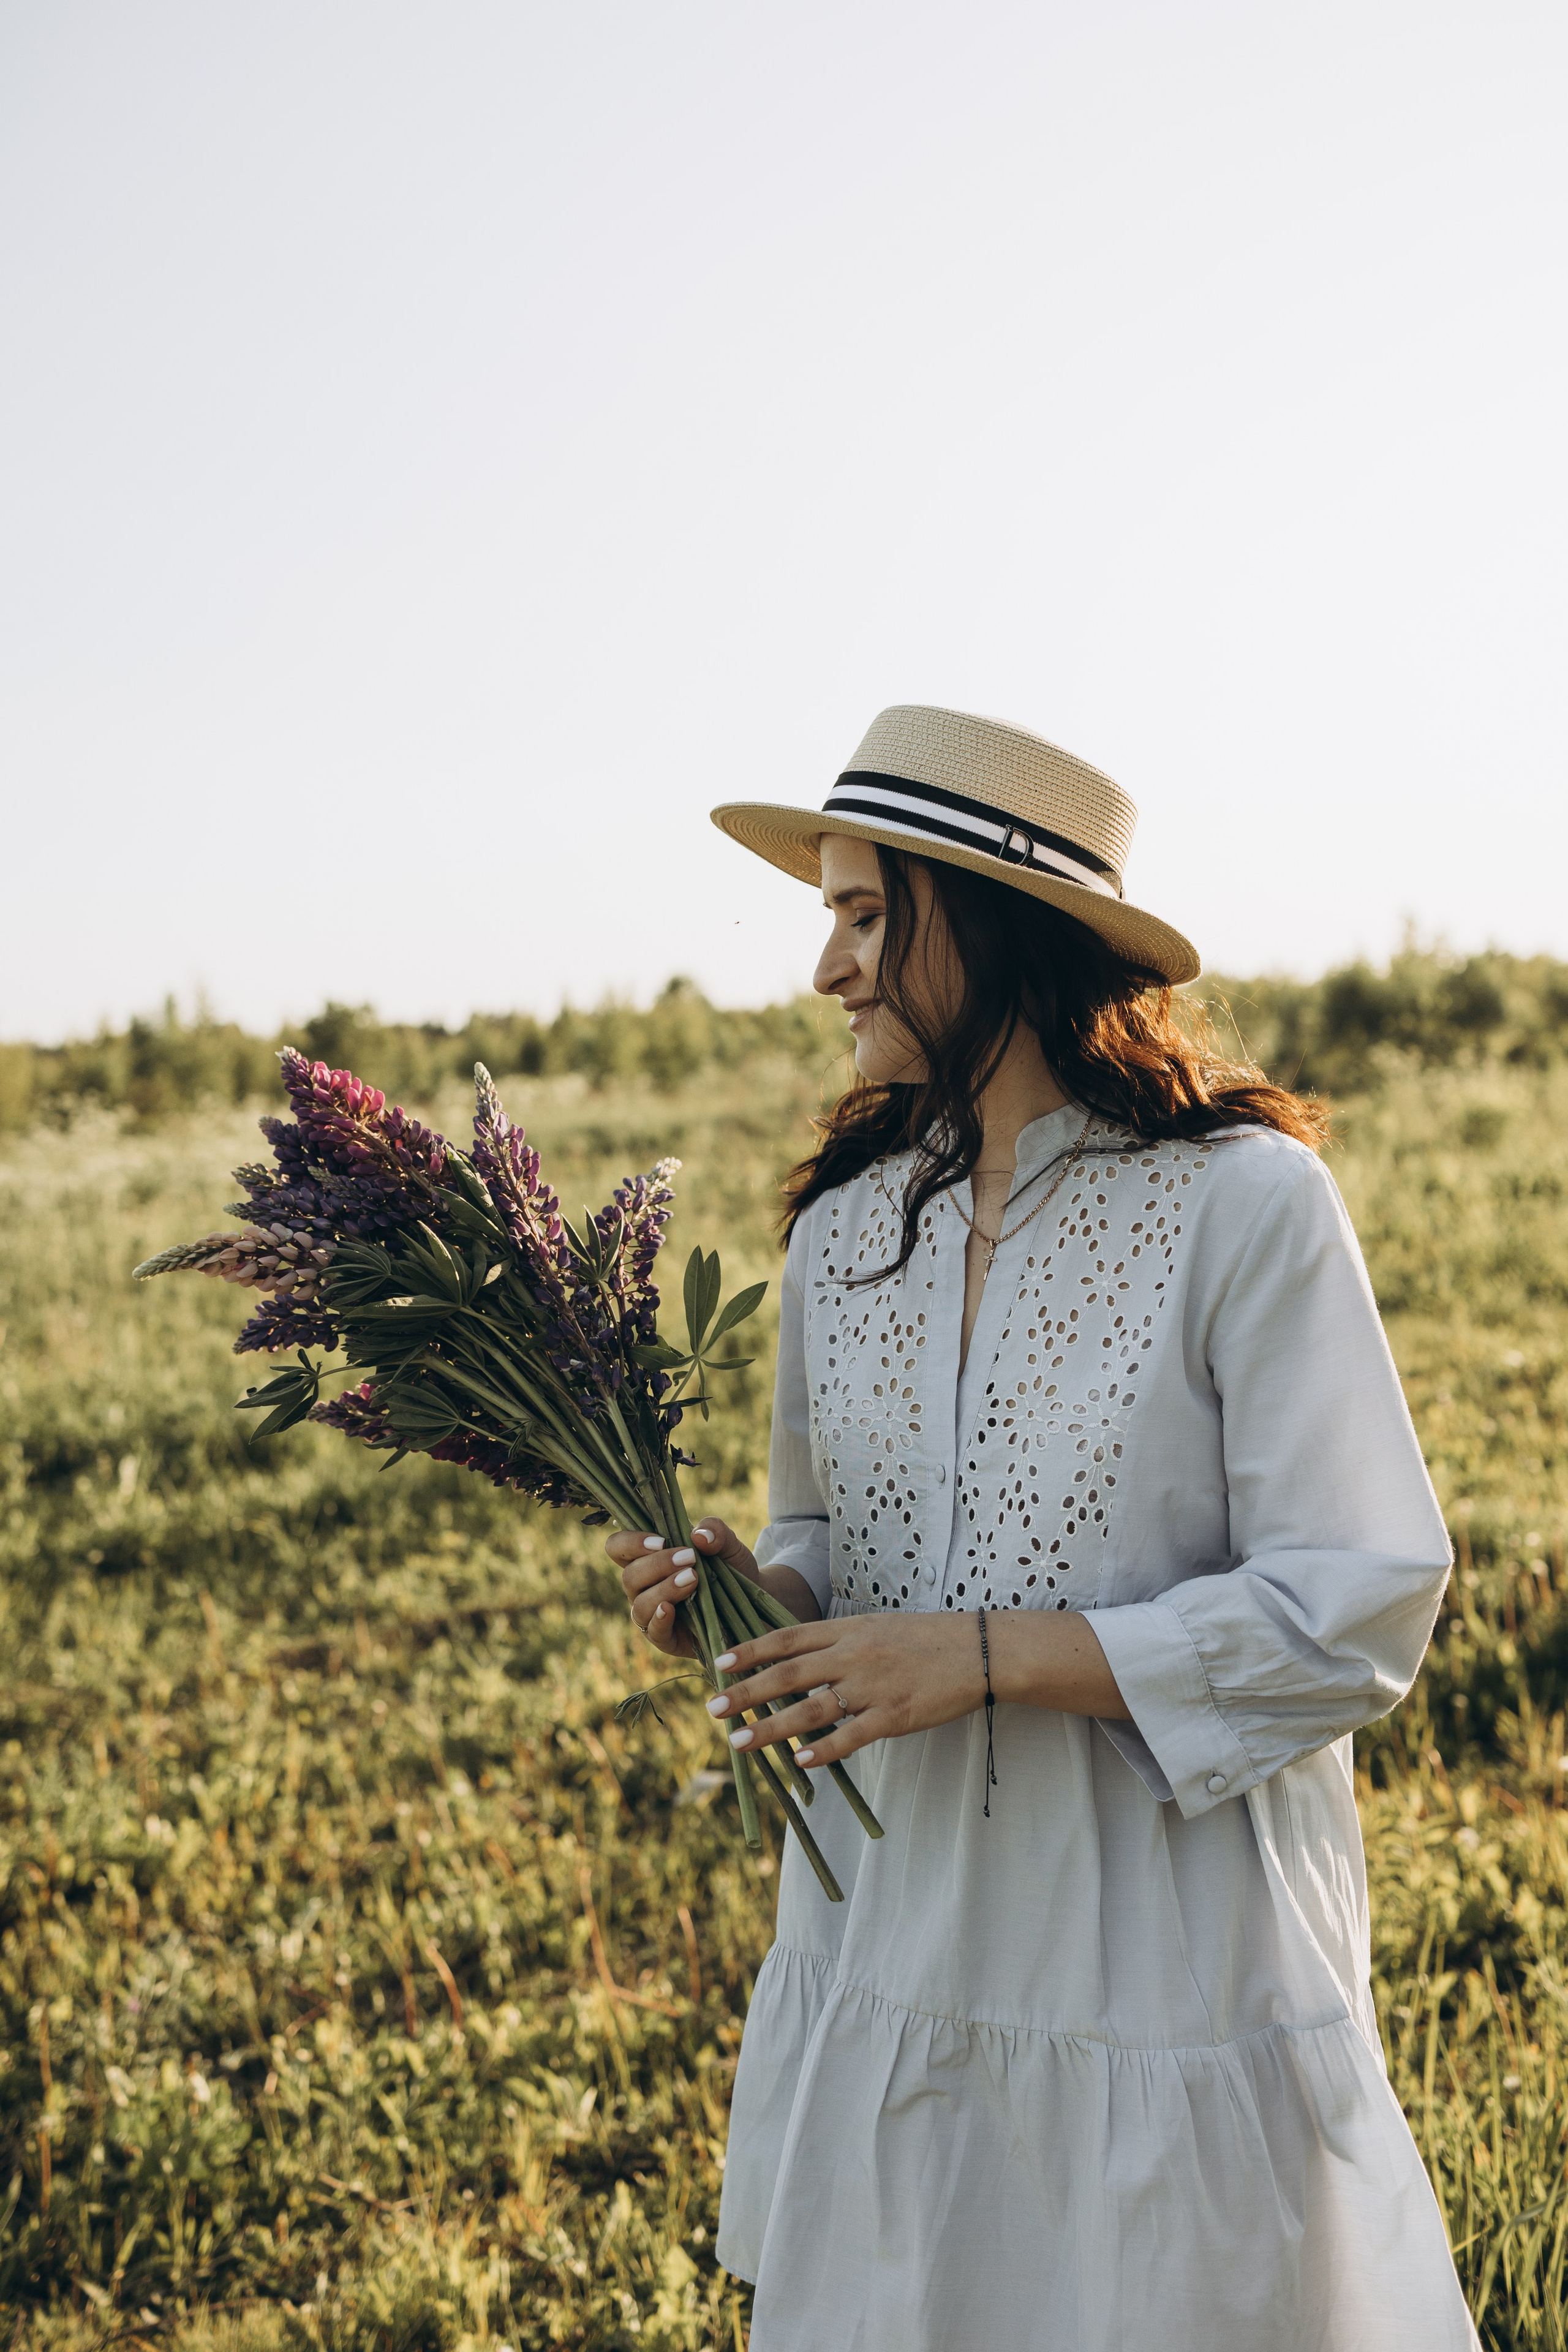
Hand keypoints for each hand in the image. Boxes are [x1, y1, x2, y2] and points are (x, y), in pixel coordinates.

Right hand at [606, 1519, 759, 1660]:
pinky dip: (659, 1618)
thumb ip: (715, 1531)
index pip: (618, 1548)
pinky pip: (652, 1631)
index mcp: (648, 1559)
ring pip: (639, 1603)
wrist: (751, 1604)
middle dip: (657, 1565)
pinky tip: (671, 1608)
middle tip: (689, 1558)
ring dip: (664, 1589)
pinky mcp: (665, 1638)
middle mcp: (643, 1587)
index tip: (660, 1540)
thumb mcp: (728, 1545)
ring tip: (693, 1579)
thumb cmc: (730, 1570)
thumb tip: (699, 1535)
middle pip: (629, 1576)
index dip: (630, 1542)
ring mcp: (651, 1614)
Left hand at [704, 1611, 983, 1766]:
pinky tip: (799, 1761)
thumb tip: (800, 1660)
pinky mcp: (895, 1716)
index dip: (751, 1651)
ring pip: (811, 1708)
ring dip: (770, 1727)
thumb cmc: (927, 1640)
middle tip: (712, 1706)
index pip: (788, 1637)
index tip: (719, 1662)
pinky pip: (852, 1735)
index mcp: (849, 1630)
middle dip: (746, 1691)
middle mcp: (854, 1655)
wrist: (979, 1649)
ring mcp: (873, 1686)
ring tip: (739, 1741)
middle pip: (789, 1673)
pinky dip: (824, 1749)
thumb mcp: (878, 1627)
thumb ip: (840, 1642)